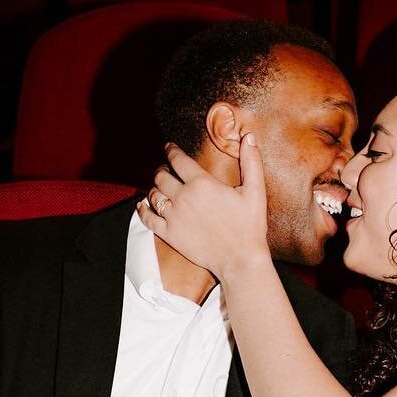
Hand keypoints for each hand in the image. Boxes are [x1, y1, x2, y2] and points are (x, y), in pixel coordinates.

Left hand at [139, 133, 270, 280]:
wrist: (240, 259)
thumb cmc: (249, 225)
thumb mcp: (255, 190)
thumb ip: (251, 161)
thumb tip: (249, 137)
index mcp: (202, 183)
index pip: (178, 160)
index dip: (171, 150)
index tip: (169, 147)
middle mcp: (183, 197)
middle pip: (161, 176)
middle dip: (161, 168)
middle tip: (164, 168)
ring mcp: (174, 217)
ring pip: (153, 195)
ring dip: (154, 187)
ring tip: (158, 186)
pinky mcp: (169, 234)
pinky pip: (148, 219)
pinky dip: (142, 210)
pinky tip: (142, 205)